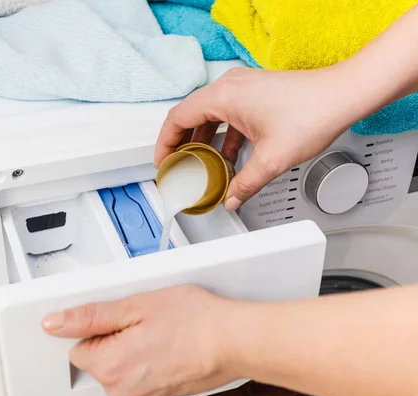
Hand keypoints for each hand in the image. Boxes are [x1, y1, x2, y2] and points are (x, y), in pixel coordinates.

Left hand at [41, 285, 245, 395]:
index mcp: (110, 367)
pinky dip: (146, 359)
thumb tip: (55, 323)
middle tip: (143, 321)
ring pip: (118, 366)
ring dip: (132, 348)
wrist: (233, 340)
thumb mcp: (135, 306)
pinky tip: (166, 344)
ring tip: (159, 332)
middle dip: (114, 337)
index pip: (77, 345)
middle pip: (97, 358)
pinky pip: (138, 375)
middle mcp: (122, 391)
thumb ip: (89, 316)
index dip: (98, 325)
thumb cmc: (194, 321)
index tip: (118, 317)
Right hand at [154, 66, 360, 210]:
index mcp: (224, 97)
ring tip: (199, 163)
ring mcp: (242, 87)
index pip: (177, 118)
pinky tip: (227, 155)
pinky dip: (221, 134)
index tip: (162, 162)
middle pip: (189, 115)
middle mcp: (229, 87)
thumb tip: (232, 199)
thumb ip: (245, 184)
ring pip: (208, 114)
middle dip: (180, 143)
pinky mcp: (254, 92)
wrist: (343, 95)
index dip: (164, 143)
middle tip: (176, 165)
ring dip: (201, 139)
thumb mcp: (272, 159)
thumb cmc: (313, 112)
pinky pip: (226, 113)